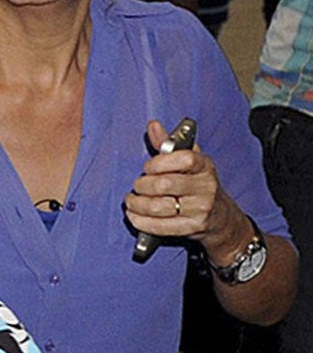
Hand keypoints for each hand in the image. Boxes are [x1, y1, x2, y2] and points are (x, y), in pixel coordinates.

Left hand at [126, 118, 237, 253]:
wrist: (220, 217)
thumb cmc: (198, 185)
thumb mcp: (190, 162)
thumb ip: (168, 144)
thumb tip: (153, 125)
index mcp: (204, 166)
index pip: (184, 159)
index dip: (160, 162)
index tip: (148, 167)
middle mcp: (205, 187)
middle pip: (164, 185)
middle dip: (142, 185)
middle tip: (137, 185)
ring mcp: (200, 209)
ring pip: (158, 207)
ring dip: (137, 204)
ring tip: (131, 200)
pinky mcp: (192, 227)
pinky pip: (159, 226)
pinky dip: (140, 221)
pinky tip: (134, 215)